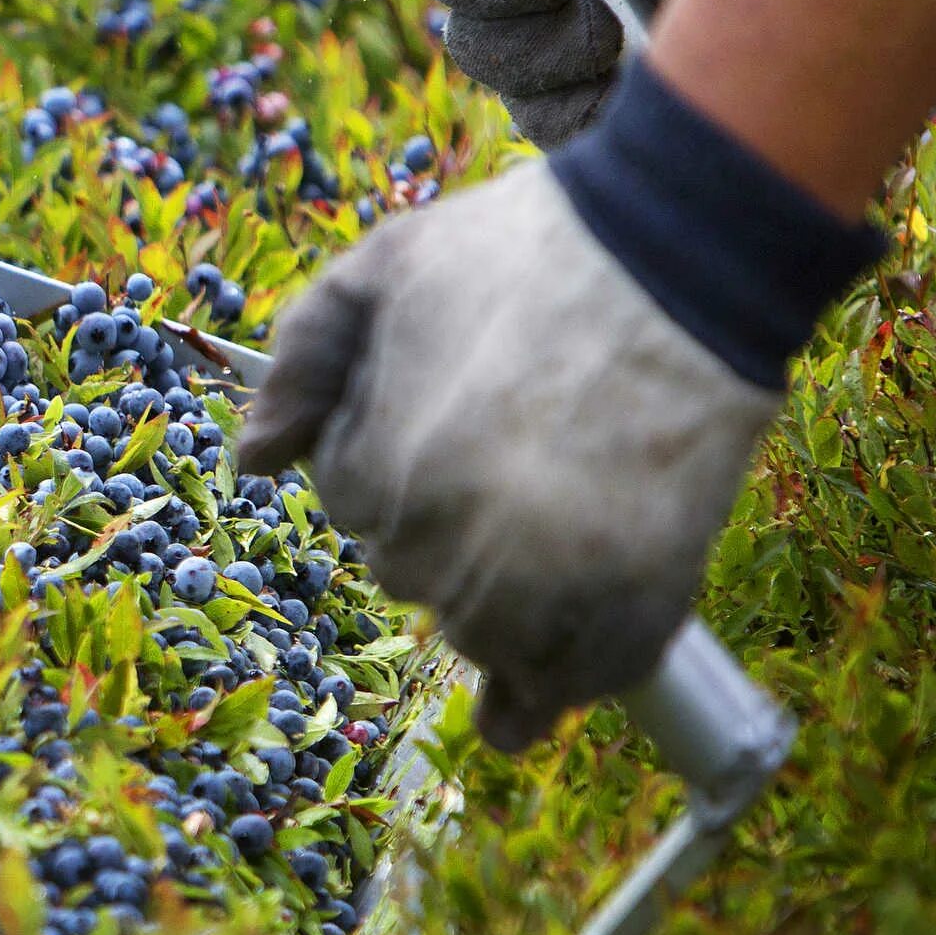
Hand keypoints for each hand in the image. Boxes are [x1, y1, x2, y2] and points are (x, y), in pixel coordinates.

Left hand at [238, 161, 780, 749]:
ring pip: (487, 637)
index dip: (392, 452)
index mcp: (383, 475)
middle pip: (413, 574)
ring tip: (549, 521)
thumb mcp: (381, 270)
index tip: (449, 405)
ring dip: (502, 603)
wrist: (684, 255)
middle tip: (511, 447)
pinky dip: (558, 678)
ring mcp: (551, 591)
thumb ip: (300, 363)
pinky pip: (570, 683)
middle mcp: (456, 549)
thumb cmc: (523, 251)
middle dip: (443, 525)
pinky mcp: (636, 610)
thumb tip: (251, 462)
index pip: (352, 504)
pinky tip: (547, 670)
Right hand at [391, 0, 773, 146]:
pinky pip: (572, 136)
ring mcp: (600, 31)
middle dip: (522, 38)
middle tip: (586, 2)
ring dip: (556, 74)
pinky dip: (581, 117)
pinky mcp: (644, 78)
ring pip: (521, 100)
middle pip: (477, 51)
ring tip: (617, 36)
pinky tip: (624, 82)